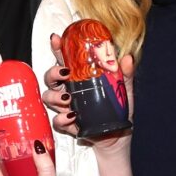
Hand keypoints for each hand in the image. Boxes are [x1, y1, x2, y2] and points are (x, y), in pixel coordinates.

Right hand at [42, 33, 133, 151]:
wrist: (118, 137)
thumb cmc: (118, 111)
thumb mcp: (123, 90)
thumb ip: (125, 74)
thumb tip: (127, 58)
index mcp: (80, 79)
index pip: (64, 60)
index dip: (58, 48)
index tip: (56, 39)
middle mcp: (69, 91)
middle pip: (50, 78)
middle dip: (52, 73)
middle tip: (64, 73)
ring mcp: (66, 108)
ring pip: (49, 97)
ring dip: (55, 97)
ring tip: (68, 98)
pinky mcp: (68, 125)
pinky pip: (57, 121)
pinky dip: (62, 118)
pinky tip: (72, 117)